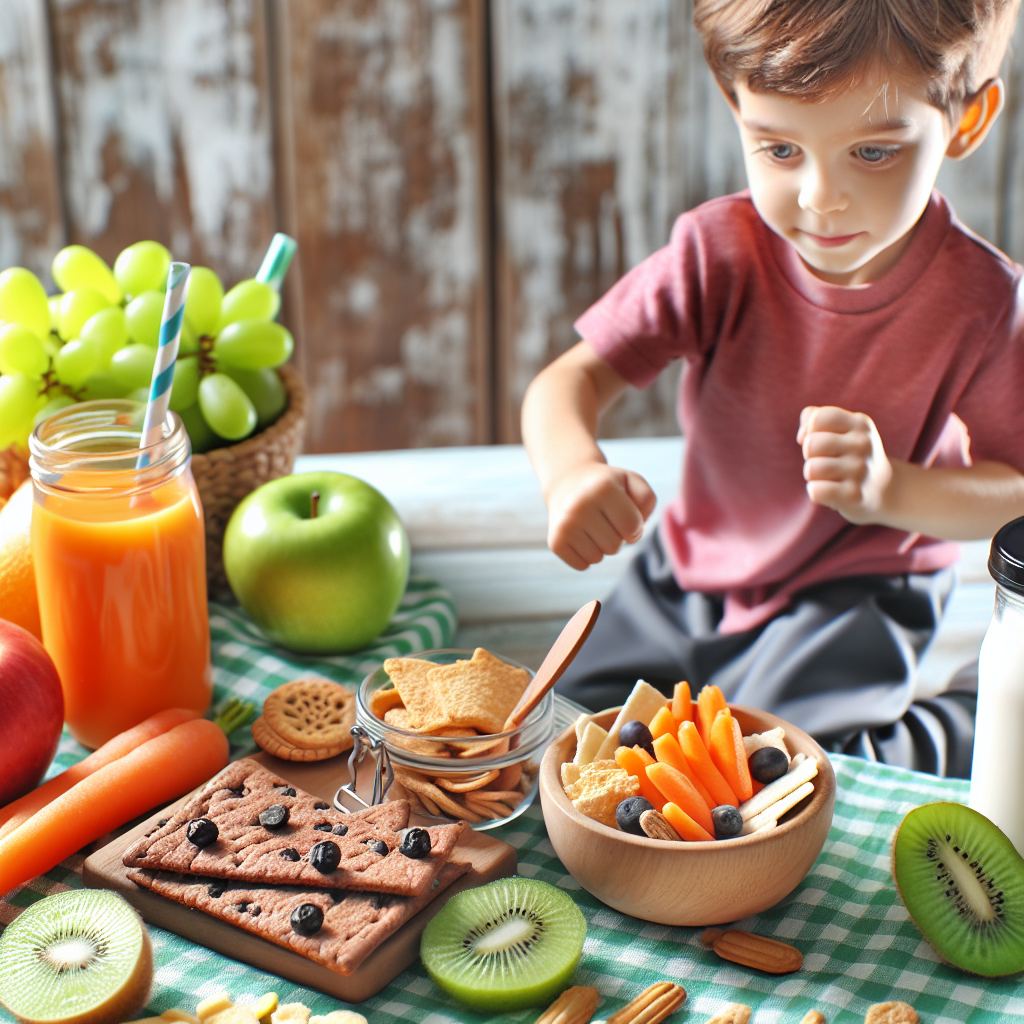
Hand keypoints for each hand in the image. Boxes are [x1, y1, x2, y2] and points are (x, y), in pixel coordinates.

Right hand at [545, 461, 656, 569]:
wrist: (568, 481)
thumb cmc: (607, 486)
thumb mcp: (631, 481)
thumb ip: (647, 500)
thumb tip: (635, 530)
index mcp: (603, 489)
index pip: (633, 528)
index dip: (635, 526)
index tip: (625, 514)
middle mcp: (579, 506)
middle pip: (615, 546)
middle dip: (616, 536)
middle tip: (605, 518)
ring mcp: (565, 525)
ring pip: (598, 558)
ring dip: (600, 546)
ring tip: (592, 524)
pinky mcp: (555, 542)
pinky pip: (582, 565)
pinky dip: (585, 554)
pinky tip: (580, 534)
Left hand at [797, 405, 892, 523]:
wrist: (882, 489)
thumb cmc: (848, 453)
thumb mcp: (838, 428)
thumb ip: (813, 418)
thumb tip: (802, 436)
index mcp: (859, 423)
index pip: (819, 418)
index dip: (810, 430)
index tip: (820, 437)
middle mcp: (863, 444)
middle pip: (811, 444)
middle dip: (809, 455)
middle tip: (825, 460)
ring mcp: (861, 470)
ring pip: (812, 469)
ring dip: (812, 475)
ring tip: (829, 476)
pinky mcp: (854, 495)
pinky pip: (816, 491)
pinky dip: (815, 491)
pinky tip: (830, 490)